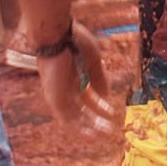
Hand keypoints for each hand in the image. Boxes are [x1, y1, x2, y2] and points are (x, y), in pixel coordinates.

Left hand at [38, 23, 118, 140]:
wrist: (58, 34)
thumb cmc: (76, 42)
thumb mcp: (94, 62)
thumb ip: (99, 79)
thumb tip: (106, 96)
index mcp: (75, 77)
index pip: (88, 96)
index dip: (100, 105)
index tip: (112, 111)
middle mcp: (66, 88)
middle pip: (81, 108)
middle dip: (96, 118)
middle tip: (109, 127)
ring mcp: (59, 93)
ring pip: (73, 116)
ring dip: (88, 125)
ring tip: (103, 132)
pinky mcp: (54, 97)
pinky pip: (65, 117)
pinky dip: (78, 126)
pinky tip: (90, 131)